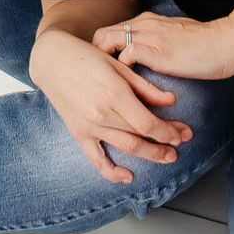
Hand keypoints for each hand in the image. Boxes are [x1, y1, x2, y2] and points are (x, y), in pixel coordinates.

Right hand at [28, 31, 193, 184]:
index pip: (148, 123)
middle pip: (140, 137)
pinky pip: (96, 160)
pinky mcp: (78, 133)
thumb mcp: (119, 66)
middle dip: (165, 144)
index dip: (168, 131)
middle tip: (180, 145)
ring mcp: (89, 126)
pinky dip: (112, 172)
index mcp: (114, 93)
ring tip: (167, 157)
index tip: (181, 132)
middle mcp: (101, 114)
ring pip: (125, 148)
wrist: (52, 60)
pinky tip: (128, 176)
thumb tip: (171, 101)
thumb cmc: (86, 57)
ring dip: (150, 155)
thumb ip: (145, 87)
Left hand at [91, 10, 233, 80]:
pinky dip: (123, 69)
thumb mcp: (174, 35)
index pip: (111, 30)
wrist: (226, 43)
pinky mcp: (158, 50)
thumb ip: (158, 40)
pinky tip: (129, 84)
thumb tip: (148, 54)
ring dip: (104, 63)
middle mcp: (144, 24)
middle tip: (99, 79)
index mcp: (147, 20)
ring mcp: (150, 36)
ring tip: (108, 83)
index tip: (102, 68)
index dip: (103, 49)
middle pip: (102, 34)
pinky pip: (127, 54)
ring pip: (109, 41)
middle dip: (95, 56)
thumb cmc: (205, 43)